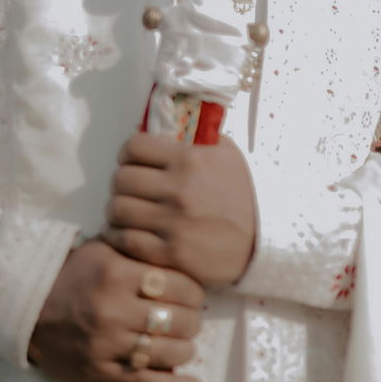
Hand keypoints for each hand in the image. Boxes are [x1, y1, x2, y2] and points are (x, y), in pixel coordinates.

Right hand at [28, 238, 204, 381]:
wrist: (26, 307)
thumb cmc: (72, 273)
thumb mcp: (103, 248)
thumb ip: (138, 246)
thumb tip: (177, 249)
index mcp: (119, 276)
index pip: (180, 287)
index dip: (195, 292)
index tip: (194, 294)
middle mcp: (115, 311)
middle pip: (178, 321)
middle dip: (192, 320)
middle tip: (191, 318)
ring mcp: (107, 346)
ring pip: (168, 353)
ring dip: (186, 349)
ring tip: (186, 342)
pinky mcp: (99, 373)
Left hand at [103, 134, 256, 287]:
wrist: (263, 241)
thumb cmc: (242, 194)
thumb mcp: (226, 154)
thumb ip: (194, 137)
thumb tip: (157, 127)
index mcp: (191, 159)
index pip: (134, 147)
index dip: (128, 153)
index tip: (132, 161)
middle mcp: (179, 189)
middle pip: (121, 179)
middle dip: (122, 183)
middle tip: (131, 190)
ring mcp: (174, 223)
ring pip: (117, 210)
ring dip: (118, 210)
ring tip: (128, 212)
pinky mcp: (171, 253)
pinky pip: (125, 240)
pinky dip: (118, 236)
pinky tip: (127, 233)